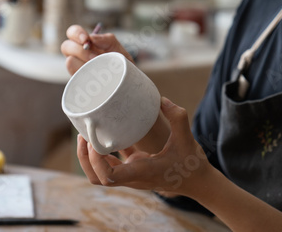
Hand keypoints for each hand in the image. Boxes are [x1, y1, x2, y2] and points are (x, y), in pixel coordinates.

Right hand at [61, 25, 133, 74]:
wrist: (126, 83)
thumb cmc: (121, 64)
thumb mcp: (118, 49)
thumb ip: (107, 40)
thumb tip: (92, 38)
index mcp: (85, 43)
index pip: (72, 32)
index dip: (76, 33)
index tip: (86, 40)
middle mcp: (77, 55)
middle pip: (66, 46)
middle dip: (81, 50)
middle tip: (95, 57)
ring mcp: (76, 68)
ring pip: (69, 61)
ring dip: (84, 63)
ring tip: (99, 68)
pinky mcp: (77, 81)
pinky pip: (75, 76)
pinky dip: (86, 75)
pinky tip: (96, 78)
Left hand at [76, 97, 210, 197]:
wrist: (197, 183)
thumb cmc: (192, 164)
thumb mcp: (187, 138)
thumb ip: (177, 117)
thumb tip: (160, 99)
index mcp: (141, 172)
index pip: (108, 177)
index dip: (95, 161)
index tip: (94, 142)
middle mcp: (132, 176)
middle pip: (96, 177)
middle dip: (85, 158)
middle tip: (84, 134)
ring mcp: (130, 175)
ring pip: (99, 174)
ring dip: (88, 158)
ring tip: (86, 134)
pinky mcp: (132, 169)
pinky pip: (109, 164)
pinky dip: (101, 153)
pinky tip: (102, 134)